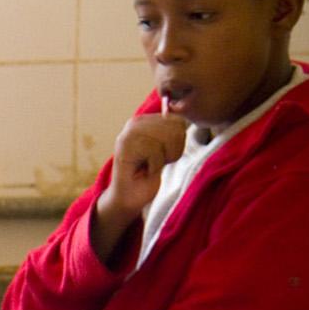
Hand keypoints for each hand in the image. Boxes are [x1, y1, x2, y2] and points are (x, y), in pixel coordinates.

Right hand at [97, 111, 187, 226]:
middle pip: (175, 128)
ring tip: (150, 166)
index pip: (178, 120)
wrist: (128, 198)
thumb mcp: (165, 148)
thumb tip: (183, 111)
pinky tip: (144, 171)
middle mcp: (134, 123)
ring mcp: (128, 134)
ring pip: (167, 138)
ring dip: (163, 158)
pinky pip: (156, 151)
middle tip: (156, 162)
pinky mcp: (125, 147)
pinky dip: (155, 166)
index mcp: (144, 120)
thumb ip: (172, 129)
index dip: (178, 142)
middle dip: (172, 149)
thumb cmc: (148, 174)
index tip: (162, 155)